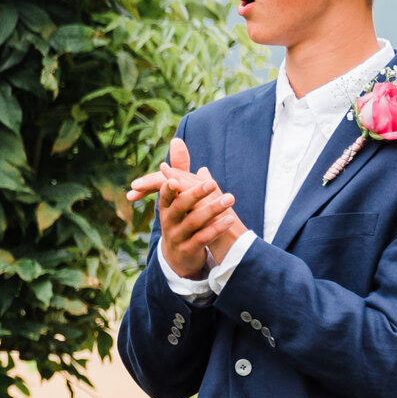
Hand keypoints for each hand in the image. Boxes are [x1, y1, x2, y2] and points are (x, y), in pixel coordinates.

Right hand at [127, 136, 245, 280]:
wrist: (178, 257)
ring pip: (194, 221)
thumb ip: (180, 168)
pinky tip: (230, 219)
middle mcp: (168, 221)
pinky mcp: (189, 249)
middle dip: (195, 194)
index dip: (169, 188)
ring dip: (213, 209)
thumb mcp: (179, 196)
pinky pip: (203, 238)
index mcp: (166, 206)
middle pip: (180, 206)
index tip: (175, 180)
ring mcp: (178, 236)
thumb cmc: (180, 219)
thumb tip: (176, 140)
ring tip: (231, 198)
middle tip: (213, 183)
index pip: (165, 195)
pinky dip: (216, 228)